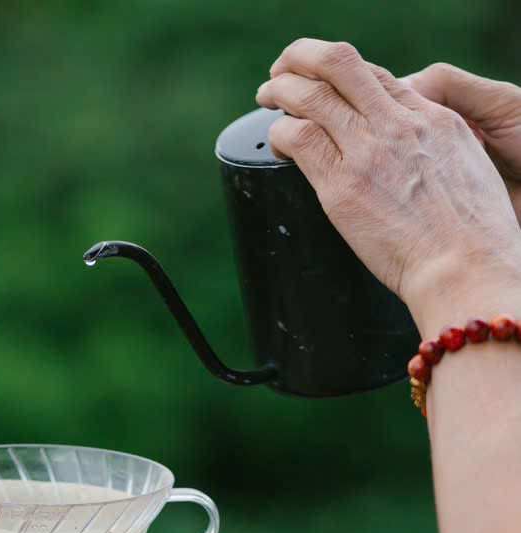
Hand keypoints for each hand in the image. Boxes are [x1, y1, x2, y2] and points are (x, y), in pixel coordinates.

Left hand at [255, 40, 520, 318]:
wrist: (464, 268)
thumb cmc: (471, 240)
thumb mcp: (469, 172)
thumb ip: (436, 153)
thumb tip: (415, 162)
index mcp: (433, 119)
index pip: (377, 76)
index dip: (344, 74)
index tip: (328, 85)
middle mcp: (398, 126)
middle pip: (339, 64)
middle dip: (302, 58)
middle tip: (283, 70)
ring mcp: (368, 152)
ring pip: (311, 95)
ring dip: (280, 89)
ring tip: (267, 97)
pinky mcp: (342, 187)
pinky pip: (299, 139)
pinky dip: (279, 133)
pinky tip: (277, 143)